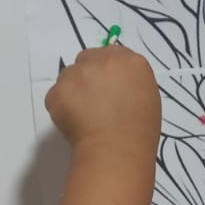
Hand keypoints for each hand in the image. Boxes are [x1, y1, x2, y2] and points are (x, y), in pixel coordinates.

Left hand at [45, 46, 161, 152]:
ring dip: (73, 89)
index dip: (107, 71)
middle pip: (87, 58)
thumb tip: (115, 84)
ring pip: (69, 75)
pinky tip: (74, 123)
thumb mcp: (147, 97)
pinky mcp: (58, 89)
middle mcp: (102, 59)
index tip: (107, 87)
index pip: (112, 54)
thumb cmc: (139, 131)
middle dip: (88, 75)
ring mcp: (77, 73)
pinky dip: (62, 107)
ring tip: (84, 115)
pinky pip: (56, 94)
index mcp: (130, 61)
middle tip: (93, 100)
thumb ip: (130, 81)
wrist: (117, 149)